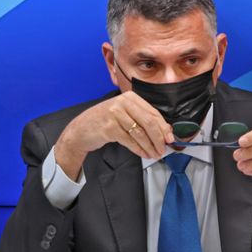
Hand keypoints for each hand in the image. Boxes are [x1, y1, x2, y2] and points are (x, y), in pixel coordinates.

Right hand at [54, 91, 172, 180]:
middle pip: (148, 122)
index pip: (153, 113)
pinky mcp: (109, 127)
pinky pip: (130, 141)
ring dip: (150, 146)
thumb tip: (166, 131)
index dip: (164, 127)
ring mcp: (114, 114)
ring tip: (154, 154)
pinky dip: (139, 149)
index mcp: (129, 97)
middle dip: (159, 138)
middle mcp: (122, 103)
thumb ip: (142, 119)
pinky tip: (143, 153)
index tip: (170, 138)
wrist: (81, 129)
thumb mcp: (124, 115)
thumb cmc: (104, 122)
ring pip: (140, 133)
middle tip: (163, 148)